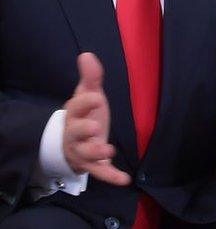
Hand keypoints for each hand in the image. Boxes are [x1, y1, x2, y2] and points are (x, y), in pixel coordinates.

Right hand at [62, 53, 130, 185]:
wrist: (71, 143)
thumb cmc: (84, 115)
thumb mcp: (88, 95)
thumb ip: (90, 77)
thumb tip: (87, 54)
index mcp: (75, 114)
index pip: (77, 106)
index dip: (86, 102)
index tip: (96, 97)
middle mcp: (75, 134)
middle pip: (77, 132)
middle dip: (85, 130)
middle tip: (95, 127)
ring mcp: (82, 151)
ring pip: (86, 154)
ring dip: (96, 152)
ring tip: (108, 150)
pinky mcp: (92, 165)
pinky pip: (100, 172)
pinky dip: (111, 176)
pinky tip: (125, 180)